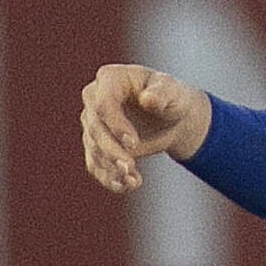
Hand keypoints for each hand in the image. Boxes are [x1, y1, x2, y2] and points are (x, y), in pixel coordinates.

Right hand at [81, 64, 210, 191]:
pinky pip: (96, 165)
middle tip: (130, 168)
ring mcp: (93, 124)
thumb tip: (148, 99)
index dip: (115, 125)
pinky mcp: (96, 146)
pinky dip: (110, 179)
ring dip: (111, 168)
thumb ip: (162, 93)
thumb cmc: (171, 98)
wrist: (172, 118)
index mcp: (110, 78)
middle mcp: (94, 99)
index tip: (133, 144)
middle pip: (95, 129)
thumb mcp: (173, 92)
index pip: (103, 104)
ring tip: (133, 180)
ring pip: (94, 149)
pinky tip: (126, 186)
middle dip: (112, 151)